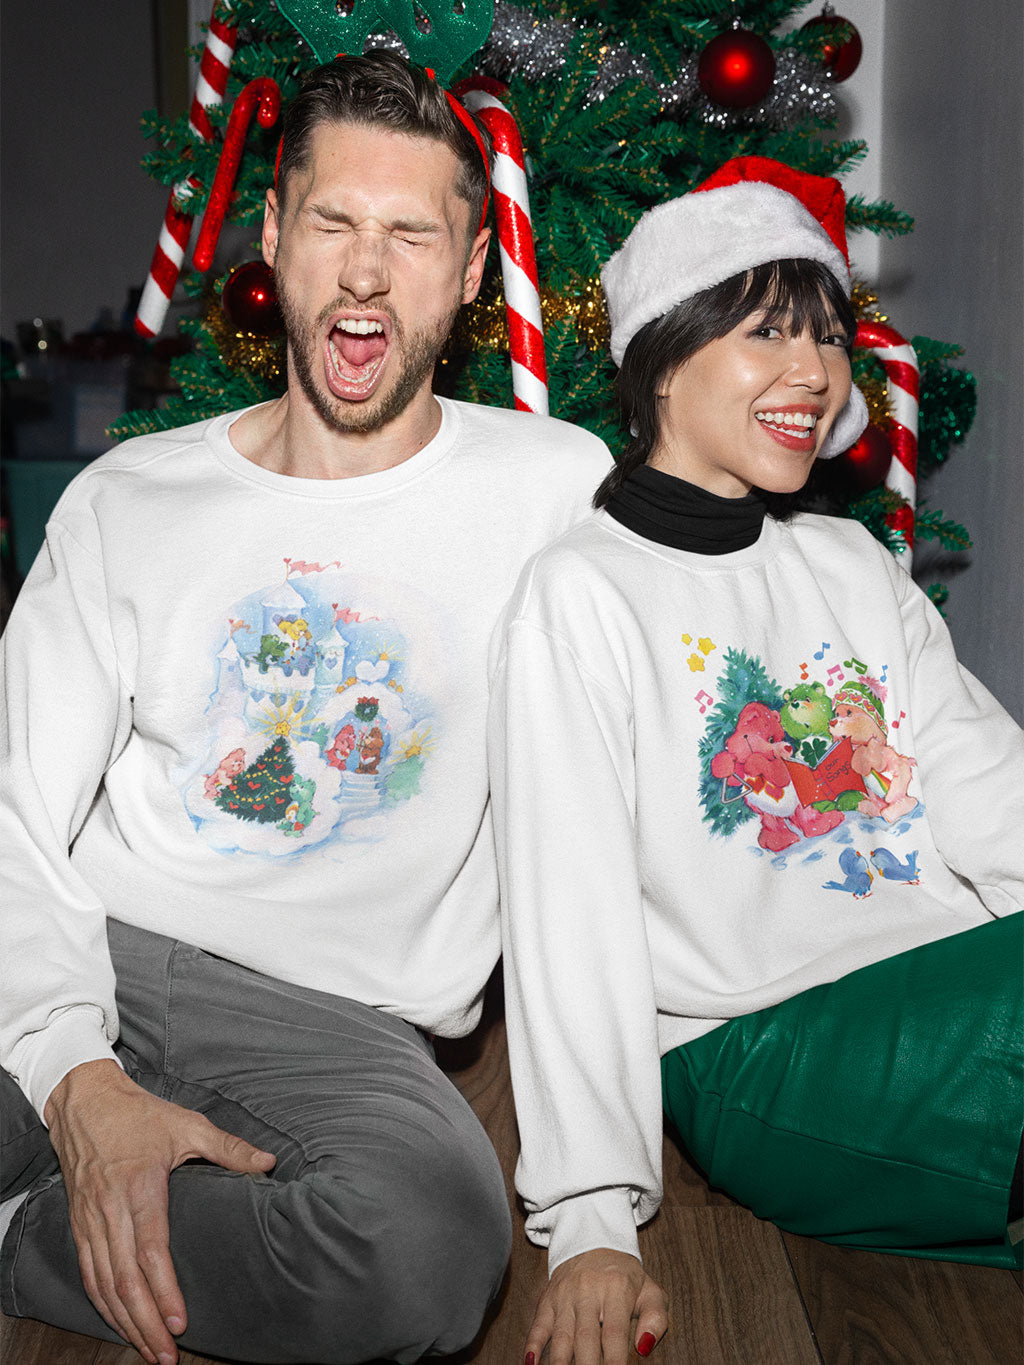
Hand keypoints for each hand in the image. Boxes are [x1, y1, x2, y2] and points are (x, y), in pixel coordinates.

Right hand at [44, 1059, 275, 1364]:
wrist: (85, 1101)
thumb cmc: (140, 1115)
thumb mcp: (188, 1125)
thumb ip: (229, 1148)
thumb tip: (269, 1163)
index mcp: (140, 1186)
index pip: (150, 1250)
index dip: (164, 1290)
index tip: (180, 1321)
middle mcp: (110, 1209)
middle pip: (123, 1279)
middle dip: (144, 1322)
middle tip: (165, 1355)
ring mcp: (89, 1219)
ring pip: (102, 1284)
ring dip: (123, 1322)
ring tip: (147, 1350)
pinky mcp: (78, 1224)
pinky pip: (87, 1273)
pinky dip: (101, 1304)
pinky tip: (119, 1323)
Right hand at [525, 1247, 668, 1364]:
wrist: (593, 1237)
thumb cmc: (625, 1275)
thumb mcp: (650, 1290)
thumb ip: (655, 1319)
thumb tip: (644, 1347)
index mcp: (616, 1290)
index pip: (615, 1334)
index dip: (614, 1361)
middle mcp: (588, 1292)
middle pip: (585, 1337)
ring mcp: (565, 1295)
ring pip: (561, 1335)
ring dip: (560, 1362)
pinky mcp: (548, 1298)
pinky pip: (538, 1324)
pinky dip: (532, 1345)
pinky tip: (530, 1363)